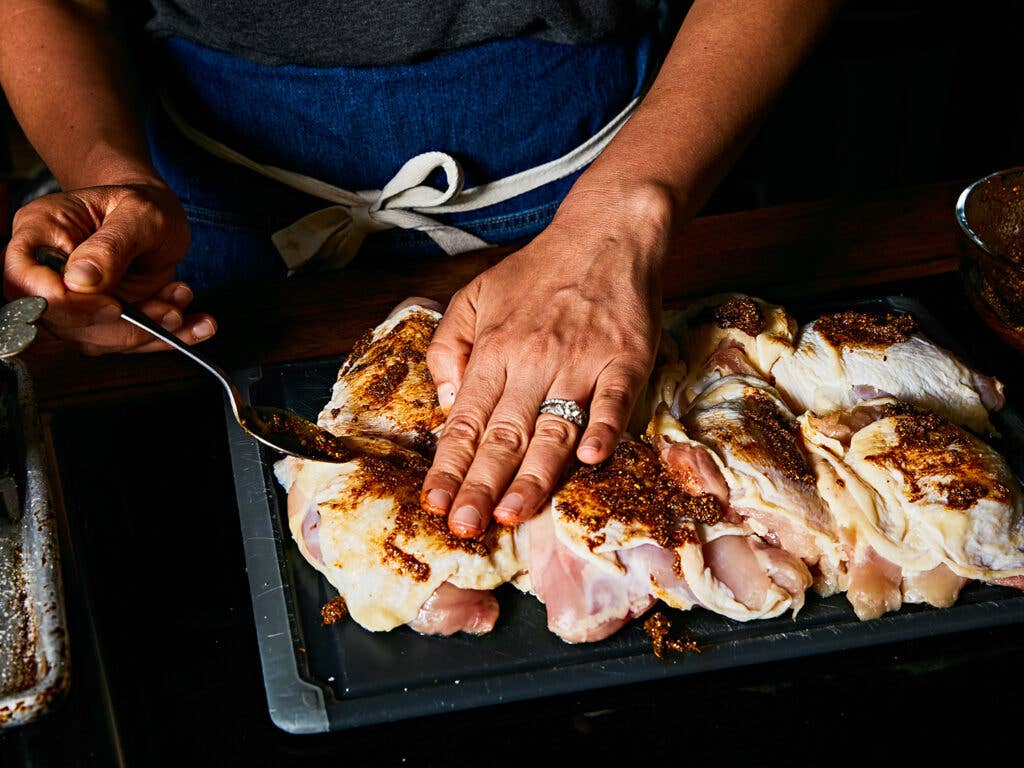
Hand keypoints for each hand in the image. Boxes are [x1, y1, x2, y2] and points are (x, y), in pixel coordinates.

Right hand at [2, 180, 215, 353]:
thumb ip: (111, 245)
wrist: (159, 215)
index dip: (63, 303)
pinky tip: (196, 325)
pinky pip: (126, 341)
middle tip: (169, 309)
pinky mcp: (102, 318)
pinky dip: (165, 338)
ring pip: (96, 338)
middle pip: (61, 320)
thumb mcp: (138, 214)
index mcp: (40, 233)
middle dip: (121, 325)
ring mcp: (75, 299)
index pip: (23, 281)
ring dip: (148, 331)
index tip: (113, 304)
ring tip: (182, 300)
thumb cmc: (143, 204)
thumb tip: (81, 281)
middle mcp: (49, 270)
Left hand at [421, 182, 672, 536]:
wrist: (603, 235)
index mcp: (494, 351)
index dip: (449, 466)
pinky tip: (591, 460)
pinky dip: (605, 428)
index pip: (465, 421)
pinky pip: (615, 399)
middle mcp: (532, 361)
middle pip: (503, 435)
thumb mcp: (474, 297)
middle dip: (480, 486)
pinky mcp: (624, 358)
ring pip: (553, 427)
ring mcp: (581, 361)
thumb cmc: (536, 273)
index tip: (434, 504)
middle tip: (464, 528)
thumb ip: (449, 347)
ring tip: (513, 513)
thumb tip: (444, 403)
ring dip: (534, 474)